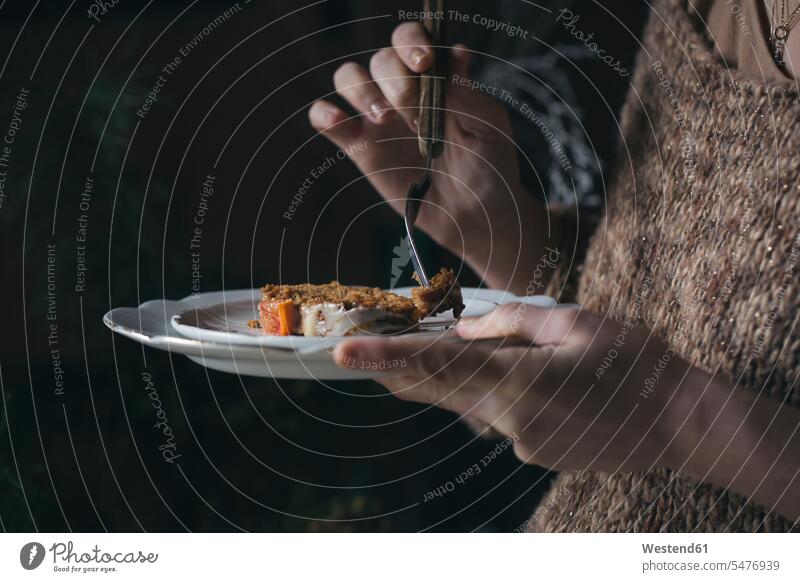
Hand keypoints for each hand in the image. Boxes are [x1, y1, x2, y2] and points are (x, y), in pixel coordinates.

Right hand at [309, 23, 548, 291]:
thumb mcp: (488, 126)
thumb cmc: (489, 165)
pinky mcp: (360, 148)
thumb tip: (454, 54)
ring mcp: (379, 119)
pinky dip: (324, 113)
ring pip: (349, 79)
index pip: (410, 40)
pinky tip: (337, 120)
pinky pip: (329, 121)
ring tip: (385, 119)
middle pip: (380, 60)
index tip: (424, 63)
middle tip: (417, 118)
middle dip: (396, 83)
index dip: (410, 41)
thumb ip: (468, 93)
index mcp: (434, 78)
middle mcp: (403, 91)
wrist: (475, 214)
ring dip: (362, 91)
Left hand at [334, 303, 692, 473]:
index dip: (386, 358)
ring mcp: (520, 442)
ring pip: (467, 400)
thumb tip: (463, 331)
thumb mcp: (575, 323)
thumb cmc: (635, 366)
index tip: (343, 352)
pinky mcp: (532, 451)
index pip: (437, 366)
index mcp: (519, 382)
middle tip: (355, 348)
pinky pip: (496, 413)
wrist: (680, 424)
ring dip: (451, 375)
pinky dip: (490, 390)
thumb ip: (511, 325)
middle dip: (394, 368)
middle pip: (436, 390)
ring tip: (458, 344)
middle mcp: (510, 419)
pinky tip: (528, 375)